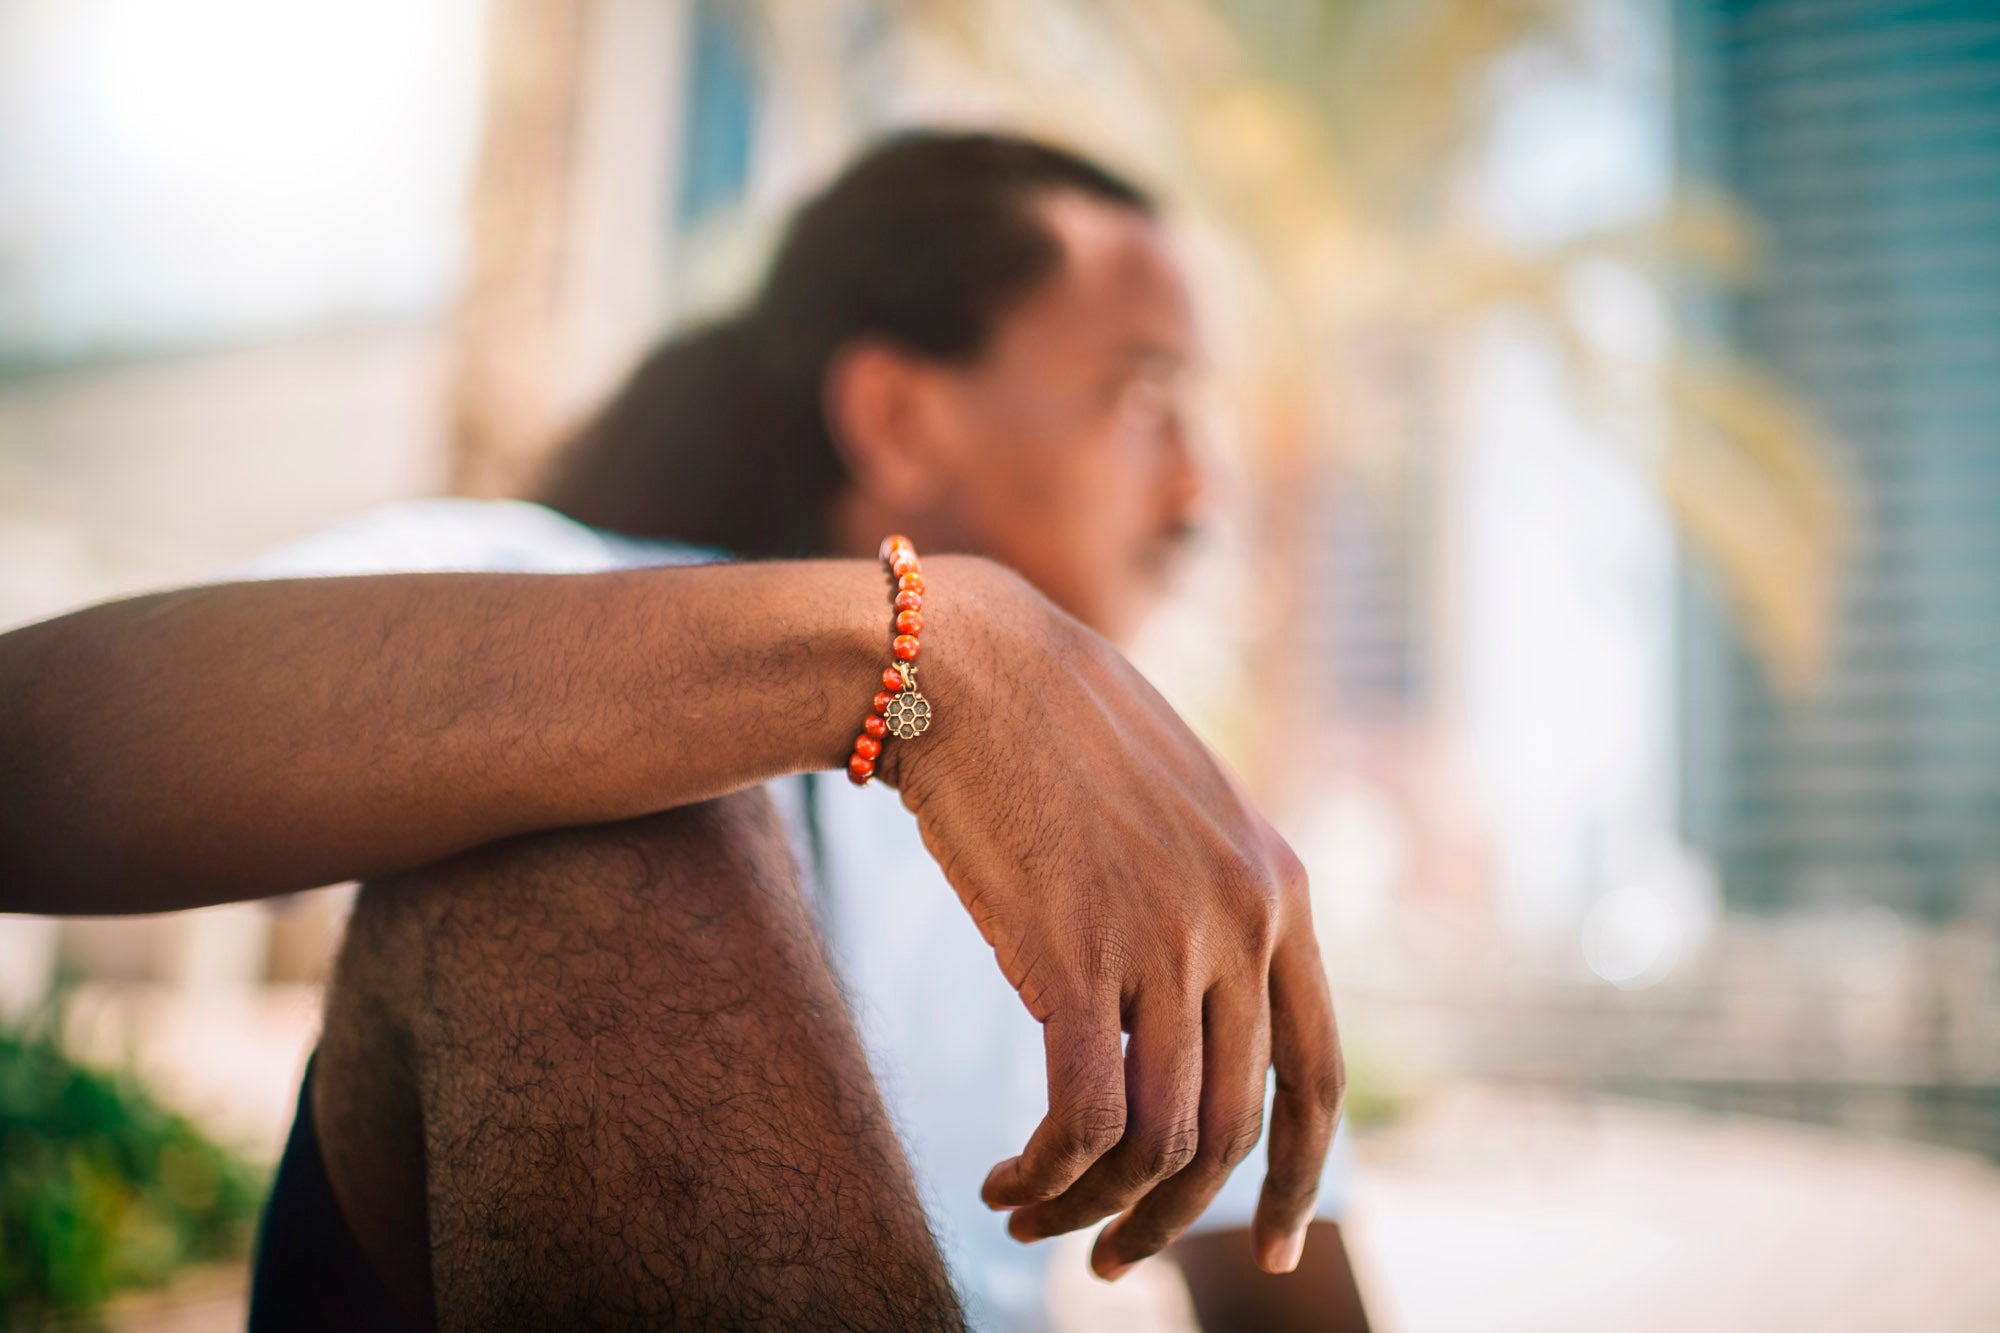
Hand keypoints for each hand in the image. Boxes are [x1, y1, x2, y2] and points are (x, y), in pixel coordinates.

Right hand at [883, 557, 1343, 1278]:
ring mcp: (1166, 939)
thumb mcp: (1177, 814)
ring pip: (1161, 1143)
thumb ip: (1208, 911)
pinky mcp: (1074, 956)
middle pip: (1234, 1132)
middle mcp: (1244, 921)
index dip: (1299, 1182)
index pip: (1317, 1079)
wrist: (967, 664)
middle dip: (1176, 1223)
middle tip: (1111, 1265)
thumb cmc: (1055, 734)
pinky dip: (1047, 1173)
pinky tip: (1003, 1181)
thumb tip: (1183, 1029)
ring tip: (1033, 1220)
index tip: (1268, 1252)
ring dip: (1096, 1211)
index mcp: (1281, 888)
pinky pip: (1083, 1117)